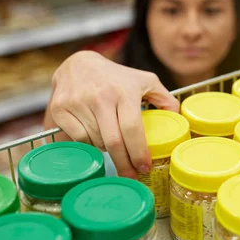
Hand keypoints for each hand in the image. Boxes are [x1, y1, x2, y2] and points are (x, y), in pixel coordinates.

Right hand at [45, 51, 178, 178]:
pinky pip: (78, 139)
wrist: (79, 63)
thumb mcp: (145, 80)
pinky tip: (94, 137)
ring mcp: (78, 102)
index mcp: (124, 91)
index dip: (138, 152)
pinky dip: (88, 144)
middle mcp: (100, 97)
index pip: (132, 128)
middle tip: (131, 176)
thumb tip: (179, 119)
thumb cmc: (117, 77)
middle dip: (124, 164)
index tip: (144, 167)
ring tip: (113, 145)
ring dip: (106, 150)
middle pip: (113, 142)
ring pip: (95, 142)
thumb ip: (165, 98)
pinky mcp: (60, 108)